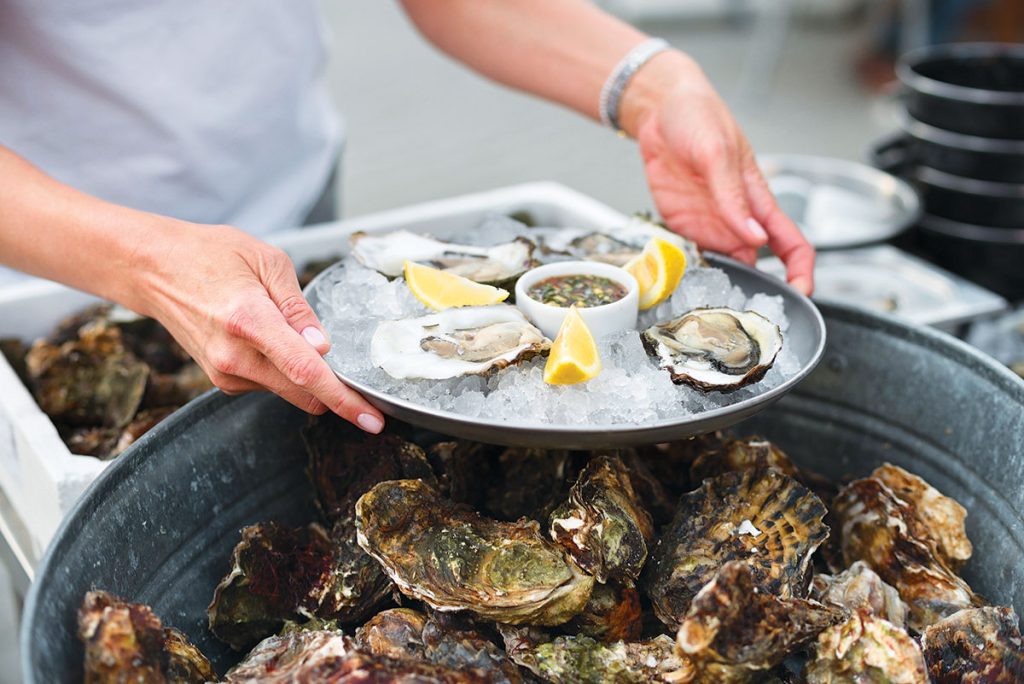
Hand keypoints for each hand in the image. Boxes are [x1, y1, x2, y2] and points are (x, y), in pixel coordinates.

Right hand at [128, 219, 385, 432]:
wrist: (152, 269)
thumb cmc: (209, 255)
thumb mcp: (267, 262)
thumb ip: (299, 308)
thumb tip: (323, 346)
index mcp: (249, 320)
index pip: (306, 372)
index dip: (344, 399)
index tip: (372, 419)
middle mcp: (234, 356)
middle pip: (304, 392)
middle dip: (336, 393)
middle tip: (358, 381)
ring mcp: (224, 373)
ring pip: (290, 390)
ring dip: (306, 374)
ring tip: (286, 328)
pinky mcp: (221, 380)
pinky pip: (270, 383)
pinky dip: (284, 370)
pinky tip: (268, 339)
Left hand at [622, 52, 814, 294]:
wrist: (658, 111)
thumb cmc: (698, 118)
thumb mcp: (718, 153)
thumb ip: (733, 198)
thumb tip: (756, 238)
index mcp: (757, 200)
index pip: (792, 243)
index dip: (801, 271)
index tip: (802, 292)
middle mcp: (737, 220)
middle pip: (759, 266)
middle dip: (758, 292)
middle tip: (747, 317)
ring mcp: (710, 226)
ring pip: (724, 269)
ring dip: (722, 287)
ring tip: (714, 305)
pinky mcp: (682, 227)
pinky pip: (692, 258)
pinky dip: (691, 273)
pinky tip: (685, 283)